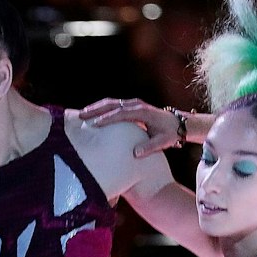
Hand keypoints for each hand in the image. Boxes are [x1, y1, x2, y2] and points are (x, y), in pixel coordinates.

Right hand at [79, 97, 193, 158]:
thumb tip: (135, 154)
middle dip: (95, 109)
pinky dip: (101, 108)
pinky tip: (91, 114)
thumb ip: (149, 147)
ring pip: (111, 102)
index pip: (121, 113)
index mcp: (142, 113)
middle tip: (80, 116)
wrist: (176, 123)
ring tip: (81, 114)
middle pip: (112, 104)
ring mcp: (133, 104)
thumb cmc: (168, 134)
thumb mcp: (162, 142)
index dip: (107, 118)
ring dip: (96, 107)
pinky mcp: (130, 106)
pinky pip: (113, 105)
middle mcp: (136, 105)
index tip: (95, 124)